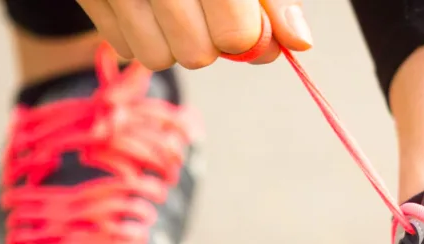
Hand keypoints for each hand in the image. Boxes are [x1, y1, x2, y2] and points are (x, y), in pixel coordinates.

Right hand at [76, 0, 312, 69]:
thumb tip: (298, 43)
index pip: (235, 36)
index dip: (245, 34)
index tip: (244, 19)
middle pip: (197, 55)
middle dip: (210, 41)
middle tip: (208, 10)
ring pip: (158, 58)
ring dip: (175, 43)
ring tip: (179, 8)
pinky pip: (125, 48)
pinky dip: (142, 35)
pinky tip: (149, 6)